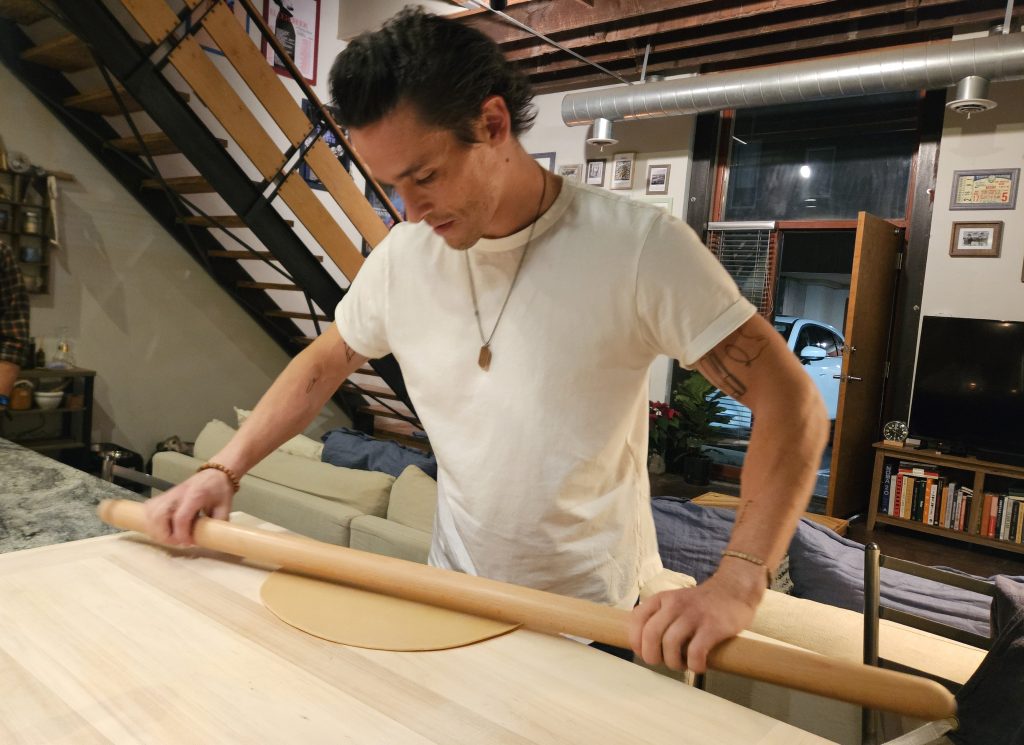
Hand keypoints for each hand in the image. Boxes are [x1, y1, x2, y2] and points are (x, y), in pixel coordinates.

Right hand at [142, 469, 234, 545]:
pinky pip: (149, 510)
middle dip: (164, 535)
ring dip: (156, 530)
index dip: (181, 534)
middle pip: (159, 516)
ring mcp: (168, 494)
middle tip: (177, 542)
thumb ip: (218, 523)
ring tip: (170, 537)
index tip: (189, 543)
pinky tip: (161, 529)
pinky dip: (151, 522)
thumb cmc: (220, 490)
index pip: (181, 517)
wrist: (215, 473)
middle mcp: (177, 494)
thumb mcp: (225, 507)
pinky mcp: (163, 496)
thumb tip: (210, 540)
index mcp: (195, 495)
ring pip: (151, 513)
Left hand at [629, 565, 763, 672]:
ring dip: (673, 662)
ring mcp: (693, 615)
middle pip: (651, 635)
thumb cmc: (702, 602)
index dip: (636, 641)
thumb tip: (644, 644)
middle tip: (661, 663)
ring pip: (670, 645)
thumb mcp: (674, 601)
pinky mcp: (712, 627)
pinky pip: (695, 652)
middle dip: (651, 656)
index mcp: (662, 598)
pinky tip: (698, 665)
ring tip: (682, 664)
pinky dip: (694, 665)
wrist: (734, 589)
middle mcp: (674, 605)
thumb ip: (659, 616)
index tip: (643, 653)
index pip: (637, 619)